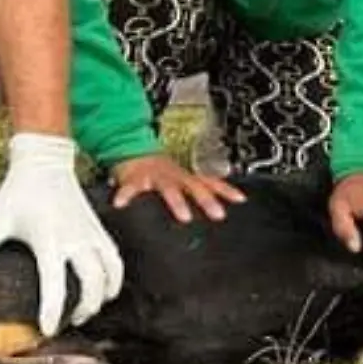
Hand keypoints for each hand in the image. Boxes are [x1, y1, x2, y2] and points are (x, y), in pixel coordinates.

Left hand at [0, 134, 124, 334]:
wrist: (44, 160)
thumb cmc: (18, 192)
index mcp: (48, 239)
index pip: (55, 283)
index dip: (52, 310)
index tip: (47, 330)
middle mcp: (75, 238)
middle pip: (92, 283)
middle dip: (84, 308)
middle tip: (69, 322)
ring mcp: (91, 233)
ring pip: (110, 273)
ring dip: (102, 296)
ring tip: (88, 310)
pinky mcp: (99, 228)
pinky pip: (115, 259)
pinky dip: (114, 279)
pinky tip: (105, 290)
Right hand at [111, 154, 245, 222]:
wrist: (129, 148)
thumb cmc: (157, 170)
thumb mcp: (178, 178)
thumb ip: (195, 192)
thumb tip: (215, 207)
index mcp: (185, 176)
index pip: (209, 181)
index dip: (225, 190)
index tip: (241, 199)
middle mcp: (173, 175)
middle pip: (194, 186)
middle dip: (206, 200)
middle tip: (219, 214)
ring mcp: (154, 177)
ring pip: (168, 189)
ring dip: (177, 201)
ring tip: (184, 215)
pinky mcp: (134, 179)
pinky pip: (129, 188)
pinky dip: (126, 195)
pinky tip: (121, 203)